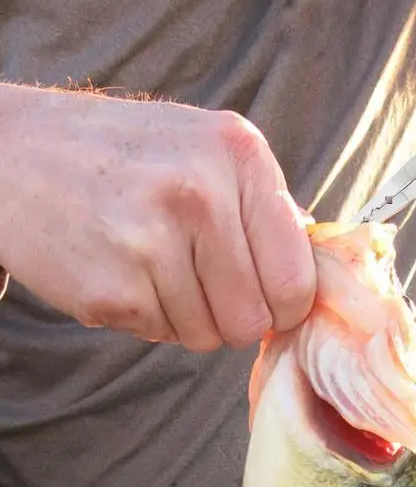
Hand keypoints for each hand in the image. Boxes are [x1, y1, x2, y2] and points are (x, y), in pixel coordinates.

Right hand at [0, 84, 315, 351]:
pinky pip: (160, 336)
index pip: (298, 278)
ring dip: (188, 316)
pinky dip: (148, 316)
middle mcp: (200, 193)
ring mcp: (150, 241)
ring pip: (207, 337)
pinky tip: (125, 270)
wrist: (14, 152)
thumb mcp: (209, 150)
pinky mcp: (110, 288)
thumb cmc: (128, 156)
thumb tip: (315, 273)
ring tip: (155, 265)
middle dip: (235, 315)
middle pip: (254, 320)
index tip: (270, 299)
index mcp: (239, 155)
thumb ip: (267, 209)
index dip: (287, 304)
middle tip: (203, 281)